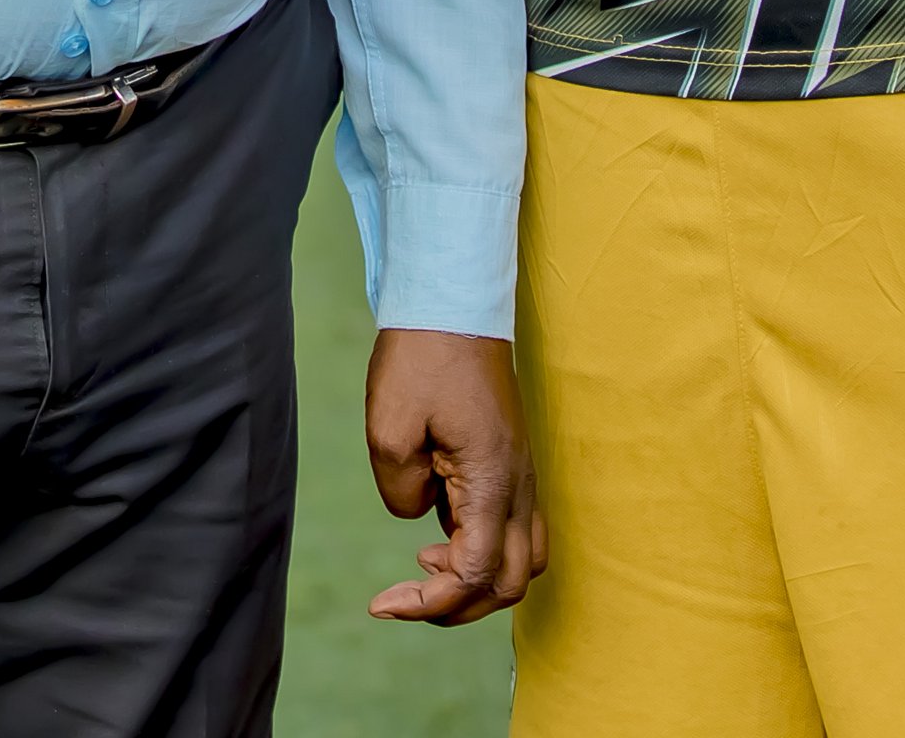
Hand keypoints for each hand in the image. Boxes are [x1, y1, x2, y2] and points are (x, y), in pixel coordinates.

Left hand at [362, 329, 544, 624]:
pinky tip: (438, 531)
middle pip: (510, 581)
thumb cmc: (421, 357)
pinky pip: (514, 527)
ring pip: (523, 558)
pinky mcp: (510, 460)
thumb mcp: (390, 430)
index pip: (474, 574)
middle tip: (404, 597)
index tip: (382, 602)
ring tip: (426, 564)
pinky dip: (482, 547)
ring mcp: (521, 472)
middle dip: (459, 604)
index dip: (429, 602)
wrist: (453, 301)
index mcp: (492, 480)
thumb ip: (402, 493)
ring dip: (478, 579)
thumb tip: (420, 516)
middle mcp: (518, 483)